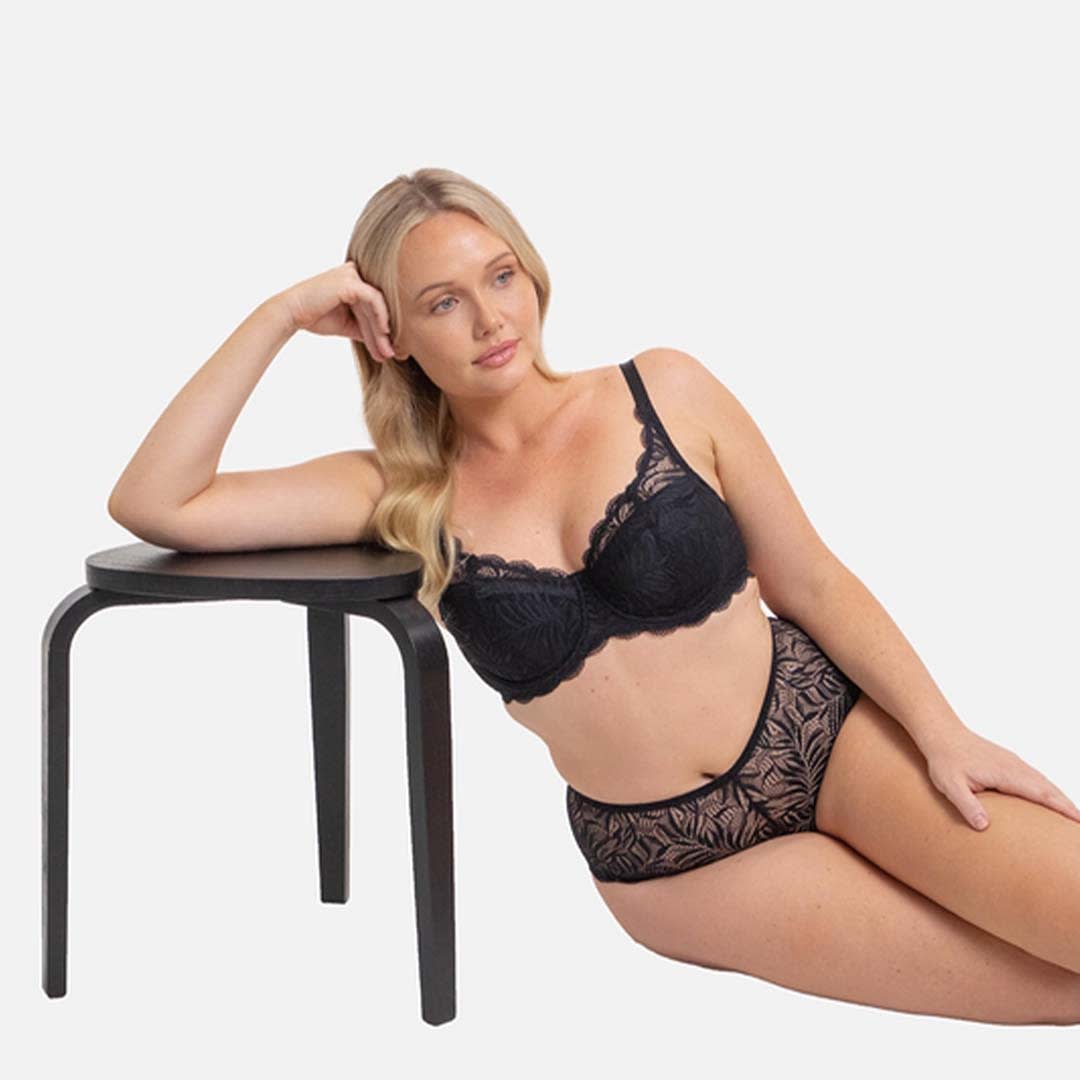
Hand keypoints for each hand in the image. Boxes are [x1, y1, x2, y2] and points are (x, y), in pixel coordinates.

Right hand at [279, 261, 397, 360]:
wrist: (291, 313)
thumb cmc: (316, 316)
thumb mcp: (348, 324)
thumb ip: (367, 328)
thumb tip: (387, 343)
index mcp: (355, 280)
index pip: (375, 306)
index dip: (381, 329)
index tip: (387, 351)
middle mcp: (355, 273)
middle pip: (377, 306)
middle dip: (383, 334)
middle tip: (389, 355)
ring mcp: (353, 275)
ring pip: (377, 305)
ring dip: (382, 330)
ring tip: (386, 350)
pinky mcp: (350, 281)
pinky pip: (373, 298)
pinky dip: (380, 316)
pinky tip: (384, 332)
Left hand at [922, 725, 1079, 830]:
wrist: (941, 734)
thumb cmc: (944, 760)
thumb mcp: (950, 785)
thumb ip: (967, 805)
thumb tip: (984, 825)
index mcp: (1005, 773)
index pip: (1040, 793)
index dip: (1060, 807)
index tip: (1078, 819)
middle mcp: (1014, 766)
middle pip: (1048, 787)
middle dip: (1067, 805)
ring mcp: (1012, 762)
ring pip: (1043, 781)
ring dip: (1059, 797)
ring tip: (1072, 816)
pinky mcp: (1008, 762)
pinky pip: (1034, 777)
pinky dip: (1048, 789)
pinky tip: (1050, 798)